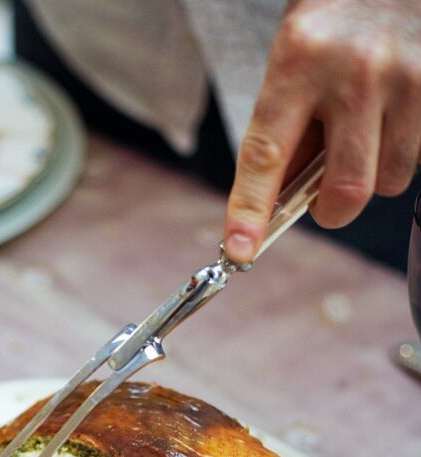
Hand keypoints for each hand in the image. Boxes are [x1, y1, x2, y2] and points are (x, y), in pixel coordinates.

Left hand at [223, 0, 420, 263]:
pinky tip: (399, 108)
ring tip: (371, 126)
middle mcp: (354, 70)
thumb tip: (282, 200)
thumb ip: (288, 125)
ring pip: (390, 180)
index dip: (249, 210)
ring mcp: (406, 76)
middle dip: (332, 209)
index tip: (238, 250)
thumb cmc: (340, 12)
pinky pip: (420, 158)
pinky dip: (407, 149)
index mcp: (299, 59)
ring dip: (376, 173)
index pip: (265, 154)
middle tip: (325, 197)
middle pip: (346, 189)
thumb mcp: (297, 55)